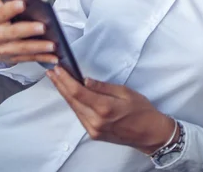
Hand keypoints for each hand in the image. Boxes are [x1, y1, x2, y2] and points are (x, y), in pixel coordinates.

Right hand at [0, 0, 58, 65]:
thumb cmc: (0, 23)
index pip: (2, 12)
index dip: (11, 8)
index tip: (22, 3)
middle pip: (13, 32)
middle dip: (28, 30)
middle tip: (42, 26)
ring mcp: (5, 49)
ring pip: (23, 48)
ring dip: (39, 47)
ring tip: (52, 44)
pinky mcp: (14, 59)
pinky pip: (31, 59)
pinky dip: (43, 58)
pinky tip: (54, 56)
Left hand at [47, 66, 175, 154]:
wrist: (150, 133)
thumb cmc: (142, 111)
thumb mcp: (125, 92)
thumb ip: (102, 87)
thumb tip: (85, 80)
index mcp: (105, 108)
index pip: (78, 92)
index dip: (65, 79)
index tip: (58, 69)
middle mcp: (96, 121)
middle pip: (72, 100)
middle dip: (60, 85)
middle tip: (52, 72)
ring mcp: (94, 129)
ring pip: (73, 108)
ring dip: (64, 93)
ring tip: (56, 80)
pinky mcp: (94, 134)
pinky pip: (79, 115)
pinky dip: (73, 103)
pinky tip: (69, 94)